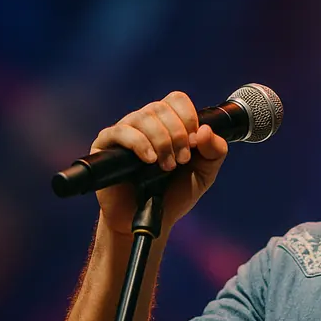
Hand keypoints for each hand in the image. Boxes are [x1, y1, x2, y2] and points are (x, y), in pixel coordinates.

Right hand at [91, 91, 228, 234]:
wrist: (152, 220)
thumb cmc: (175, 193)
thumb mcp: (205, 173)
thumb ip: (215, 151)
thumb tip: (205, 130)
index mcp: (168, 122)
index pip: (177, 100)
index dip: (188, 119)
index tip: (194, 144)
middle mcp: (145, 122)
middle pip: (161, 107)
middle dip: (177, 135)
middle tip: (181, 161)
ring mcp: (125, 131)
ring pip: (143, 117)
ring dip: (161, 141)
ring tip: (166, 167)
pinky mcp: (106, 145)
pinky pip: (120, 132)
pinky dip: (139, 143)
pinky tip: (149, 160)